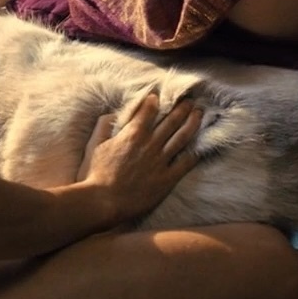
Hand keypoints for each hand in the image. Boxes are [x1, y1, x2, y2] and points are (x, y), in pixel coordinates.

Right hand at [77, 93, 202, 223]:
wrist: (105, 201)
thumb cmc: (97, 174)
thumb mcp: (95, 145)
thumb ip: (104, 126)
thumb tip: (111, 114)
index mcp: (133, 134)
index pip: (148, 110)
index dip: (154, 101)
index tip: (158, 97)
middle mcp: (151, 144)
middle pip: (171, 120)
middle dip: (182, 108)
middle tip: (190, 100)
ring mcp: (161, 161)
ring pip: (182, 137)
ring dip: (192, 123)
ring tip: (199, 114)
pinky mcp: (168, 178)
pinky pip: (186, 163)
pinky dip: (195, 152)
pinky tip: (201, 145)